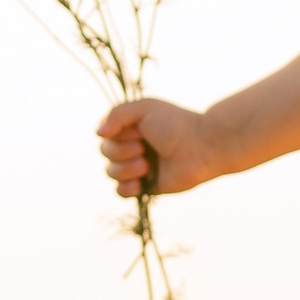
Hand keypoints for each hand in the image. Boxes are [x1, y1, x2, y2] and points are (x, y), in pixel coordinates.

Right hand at [99, 98, 219, 197]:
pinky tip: (141, 182)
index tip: (138, 131)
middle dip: (122, 151)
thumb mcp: (144, 108)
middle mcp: (132, 145)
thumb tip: (98, 133)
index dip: (117, 135)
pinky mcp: (146, 185)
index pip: (105, 134)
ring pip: (111, 172)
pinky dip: (127, 188)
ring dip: (127, 169)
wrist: (202, 147)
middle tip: (145, 147)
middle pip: (106, 153)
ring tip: (148, 165)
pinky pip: (121, 191)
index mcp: (130, 127)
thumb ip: (117, 113)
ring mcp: (138, 166)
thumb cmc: (176, 124)